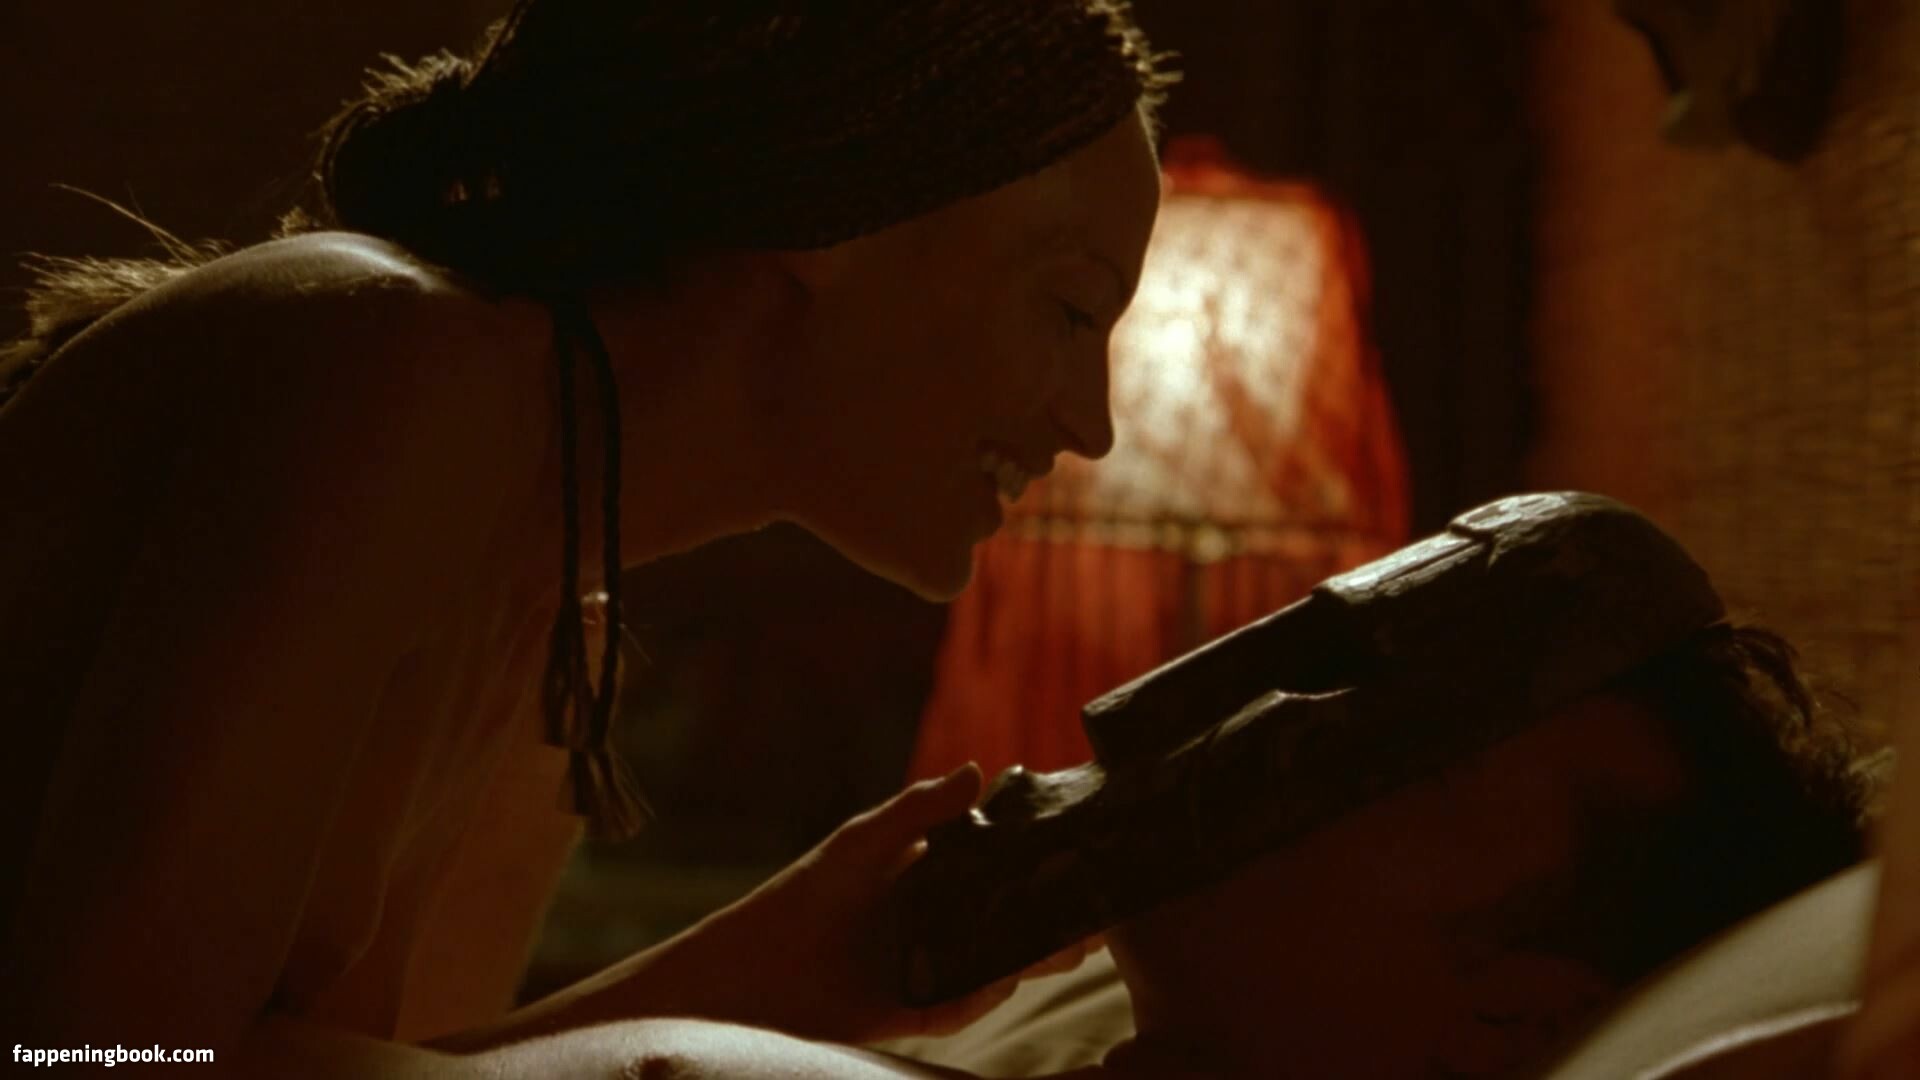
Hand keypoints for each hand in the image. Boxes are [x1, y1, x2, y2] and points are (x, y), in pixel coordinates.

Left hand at [646, 763, 1096, 1043]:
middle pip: (1004, 920)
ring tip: (1064, 949)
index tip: (1079, 856)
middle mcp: (933, 923)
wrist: (751, 972)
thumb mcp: (864, 841)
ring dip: (1026, 959)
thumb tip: (980, 771)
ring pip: (990, 964)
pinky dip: (978, 998)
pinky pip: (955, 1006)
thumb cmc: (805, 895)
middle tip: (1094, 918)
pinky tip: (1001, 983)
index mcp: (927, 877)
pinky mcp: (910, 1009)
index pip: (994, 868)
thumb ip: (920, 810)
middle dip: (1047, 919)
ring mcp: (925, 967)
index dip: (1036, 866)